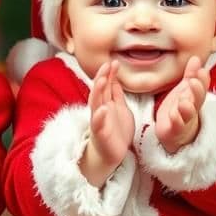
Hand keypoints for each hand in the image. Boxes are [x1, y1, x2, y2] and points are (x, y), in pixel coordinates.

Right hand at [84, 60, 133, 185]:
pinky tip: (102, 110)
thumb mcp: (119, 108)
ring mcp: (99, 121)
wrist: (111, 154)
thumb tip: (115, 77)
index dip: (109, 74)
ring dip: (98, 92)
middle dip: (102, 78)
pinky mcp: (100, 134)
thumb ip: (116, 93)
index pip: (106, 85)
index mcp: (106, 103)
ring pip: (96, 104)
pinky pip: (98, 124)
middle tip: (106, 65)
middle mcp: (100, 109)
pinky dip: (99, 117)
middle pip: (99, 91)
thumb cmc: (116, 131)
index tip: (113, 62)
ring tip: (102, 80)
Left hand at [155, 56, 208, 152]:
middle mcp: (192, 109)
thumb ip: (191, 75)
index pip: (201, 87)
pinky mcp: (175, 130)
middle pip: (198, 100)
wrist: (175, 134)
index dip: (203, 80)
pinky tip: (173, 115)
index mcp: (195, 97)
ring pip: (188, 114)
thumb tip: (196, 58)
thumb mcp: (185, 90)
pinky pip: (176, 126)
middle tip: (194, 82)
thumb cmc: (181, 109)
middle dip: (197, 91)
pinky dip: (176, 121)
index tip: (202, 71)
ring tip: (184, 102)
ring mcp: (184, 121)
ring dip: (187, 108)